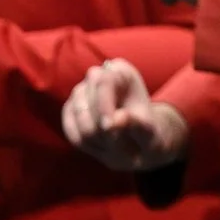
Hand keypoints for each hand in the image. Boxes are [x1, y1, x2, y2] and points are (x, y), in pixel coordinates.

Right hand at [61, 58, 189, 171]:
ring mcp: (80, 92)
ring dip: (96, 138)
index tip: (108, 126)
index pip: (104, 81)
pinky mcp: (70, 110)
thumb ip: (136, 125)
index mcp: (122, 72)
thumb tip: (116, 120)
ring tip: (116, 146)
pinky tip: (102, 147)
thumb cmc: (147, 134)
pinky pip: (70, 130)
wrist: (138, 143)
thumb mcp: (149, 132)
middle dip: (100, 125)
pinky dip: (86, 144)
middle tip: (119, 143)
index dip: (103, 105)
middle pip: (86, 98)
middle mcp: (97, 75)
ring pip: (78, 116)